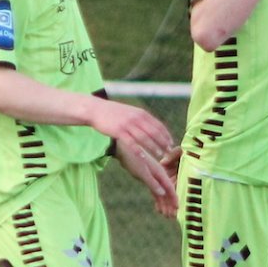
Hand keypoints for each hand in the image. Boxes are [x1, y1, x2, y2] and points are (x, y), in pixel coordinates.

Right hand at [92, 99, 176, 213]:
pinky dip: (138, 150)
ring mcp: (127, 125)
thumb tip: (153, 127)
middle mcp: (136, 118)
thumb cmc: (113, 113)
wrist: (96, 109)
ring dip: (154, 147)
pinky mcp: (118, 131)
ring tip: (160, 155)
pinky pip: (131, 142)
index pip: (158, 125)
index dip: (166, 135)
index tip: (171, 143)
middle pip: (154, 132)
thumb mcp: (130, 112)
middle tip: (169, 152)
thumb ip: (141, 119)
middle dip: (163, 142)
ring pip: (144, 138)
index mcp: (141, 113)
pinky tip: (143, 157)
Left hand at [117, 143, 178, 218]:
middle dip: (169, 204)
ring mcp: (153, 177)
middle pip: (166, 192)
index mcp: (160, 172)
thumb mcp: (142, 172)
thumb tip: (162, 193)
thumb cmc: (132, 159)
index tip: (178, 208)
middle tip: (172, 216)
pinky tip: (158, 207)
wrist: (122, 149)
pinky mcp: (147, 178)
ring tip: (166, 215)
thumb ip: (152, 183)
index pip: (170, 187)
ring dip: (163, 203)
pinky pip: (155, 191)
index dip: (174, 198)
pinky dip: (157, 199)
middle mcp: (158, 175)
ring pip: (161, 192)